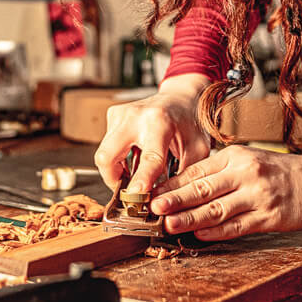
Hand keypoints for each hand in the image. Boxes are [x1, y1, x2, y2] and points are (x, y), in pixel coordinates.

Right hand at [94, 72, 212, 193]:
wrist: (181, 97)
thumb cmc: (190, 124)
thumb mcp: (197, 151)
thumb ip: (183, 176)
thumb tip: (167, 204)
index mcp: (160, 122)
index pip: (149, 158)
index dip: (141, 180)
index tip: (135, 198)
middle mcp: (135, 115)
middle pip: (107, 156)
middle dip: (113, 180)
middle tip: (129, 193)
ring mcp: (120, 113)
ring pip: (104, 154)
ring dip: (116, 171)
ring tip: (135, 176)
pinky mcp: (113, 115)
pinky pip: (107, 146)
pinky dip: (117, 159)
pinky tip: (134, 159)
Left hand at [149, 146, 301, 240]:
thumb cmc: (280, 172)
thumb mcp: (249, 160)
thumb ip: (220, 172)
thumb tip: (185, 186)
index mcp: (235, 157)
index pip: (197, 170)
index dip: (172, 183)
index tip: (152, 192)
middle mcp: (244, 173)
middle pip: (202, 188)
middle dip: (175, 198)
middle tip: (154, 207)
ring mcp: (256, 196)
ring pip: (216, 209)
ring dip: (190, 218)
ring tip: (170, 224)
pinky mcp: (267, 217)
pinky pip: (236, 226)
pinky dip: (215, 231)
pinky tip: (199, 234)